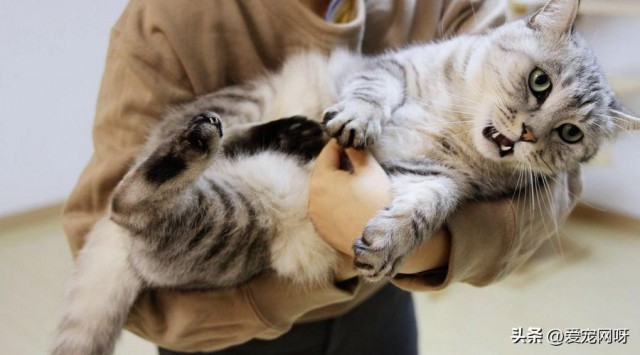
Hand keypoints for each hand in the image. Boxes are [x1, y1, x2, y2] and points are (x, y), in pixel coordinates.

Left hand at [308, 139, 450, 277]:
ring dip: (334, 184)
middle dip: (336, 165)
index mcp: (321, 178)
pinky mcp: (320, 229)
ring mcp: (315, 215)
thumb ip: (356, 151)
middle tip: (353, 161)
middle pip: (323, 171)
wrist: (379, 242)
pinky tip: (349, 203)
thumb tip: (349, 141)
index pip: (328, 152)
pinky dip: (333, 202)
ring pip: (322, 190)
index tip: (351, 142)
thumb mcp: (370, 170)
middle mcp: (312, 196)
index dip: (341, 145)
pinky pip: (324, 208)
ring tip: (353, 184)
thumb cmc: (376, 202)